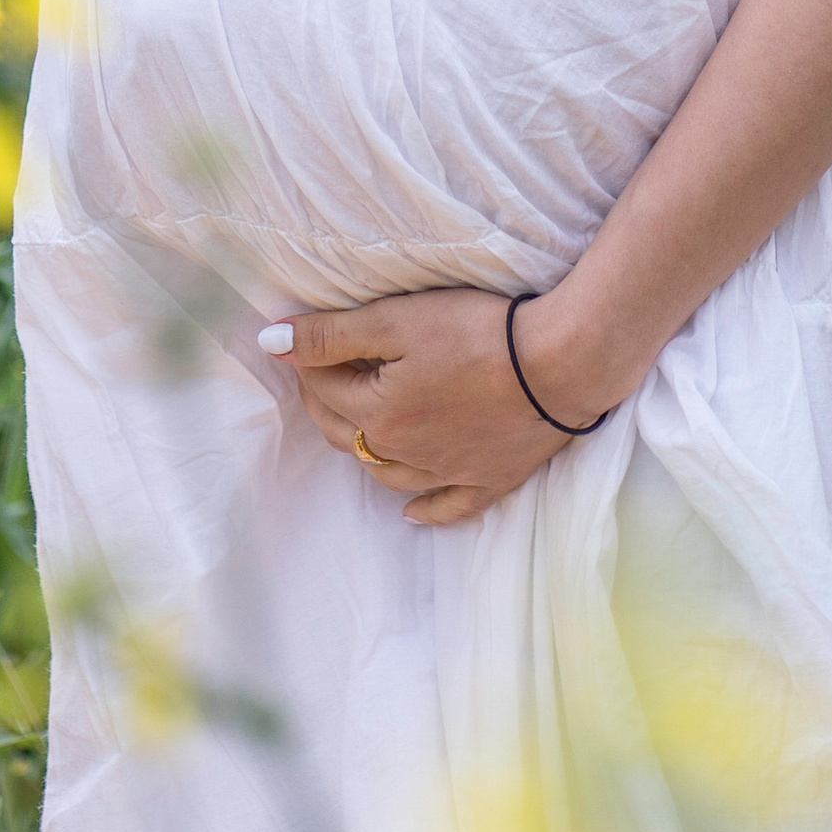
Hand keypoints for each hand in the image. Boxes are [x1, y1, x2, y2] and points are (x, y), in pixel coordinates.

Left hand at [264, 285, 603, 525]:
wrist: (561, 364)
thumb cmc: (479, 333)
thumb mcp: (397, 320)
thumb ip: (330, 335)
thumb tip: (269, 342)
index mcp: (379, 414)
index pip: (325, 390)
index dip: (309, 363)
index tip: (305, 341)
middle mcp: (406, 453)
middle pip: (347, 436)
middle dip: (326, 405)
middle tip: (321, 376)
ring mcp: (450, 473)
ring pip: (389, 474)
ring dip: (365, 453)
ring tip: (356, 429)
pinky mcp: (491, 479)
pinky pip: (448, 507)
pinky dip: (426, 510)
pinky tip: (412, 511)